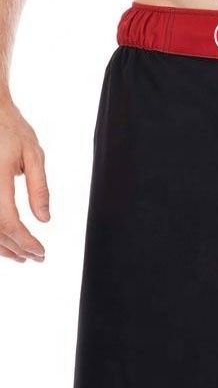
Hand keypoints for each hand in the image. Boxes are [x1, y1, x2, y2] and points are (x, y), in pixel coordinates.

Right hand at [0, 98, 48, 262]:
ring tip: (22, 256)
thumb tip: (44, 219)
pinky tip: (5, 241)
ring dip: (1, 247)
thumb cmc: (11, 129)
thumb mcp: (34, 155)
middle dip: (16, 248)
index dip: (24, 241)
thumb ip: (39, 188)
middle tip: (37, 257)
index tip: (41, 251)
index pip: (8, 221)